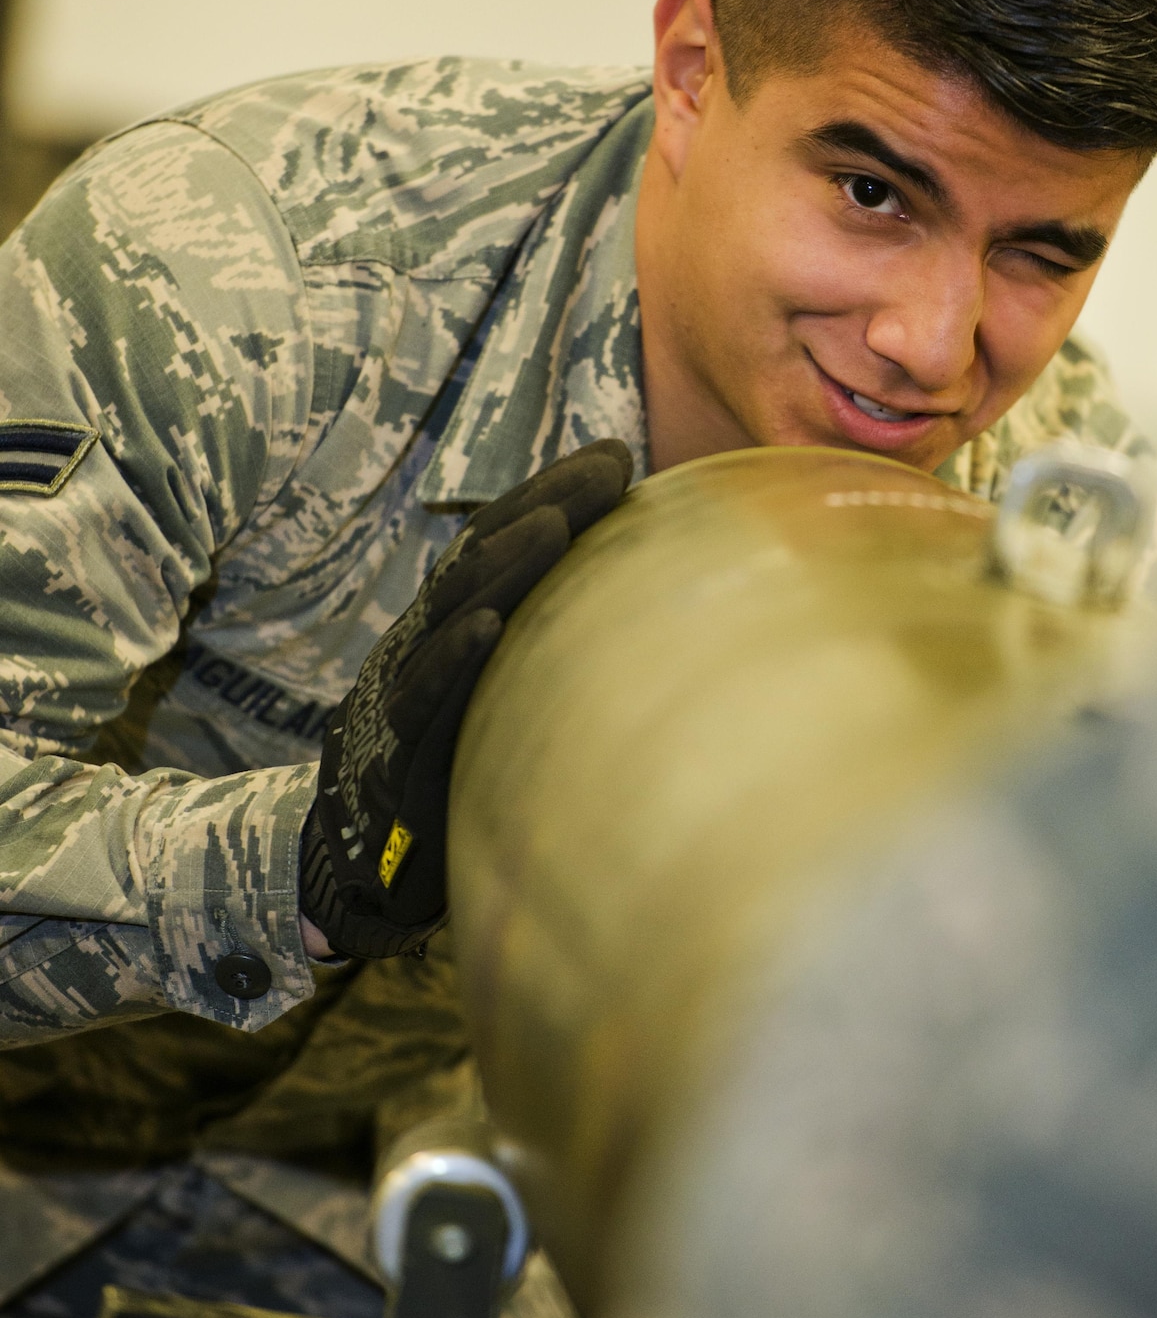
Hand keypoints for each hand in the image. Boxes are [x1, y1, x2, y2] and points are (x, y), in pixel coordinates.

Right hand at [299, 441, 631, 959]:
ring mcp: (406, 694)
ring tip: (555, 526)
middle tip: (607, 471)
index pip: (501, 540)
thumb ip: (546, 643)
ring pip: (452, 615)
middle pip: (483, 559)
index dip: (551, 492)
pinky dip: (453, 662)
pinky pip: (425, 702)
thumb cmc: (449, 768)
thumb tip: (638, 598)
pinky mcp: (397, 755)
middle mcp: (426, 644)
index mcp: (451, 624)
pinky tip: (487, 629)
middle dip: (545, 506)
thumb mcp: (501, 696)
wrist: (357, 861)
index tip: (615, 456)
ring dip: (505, 567)